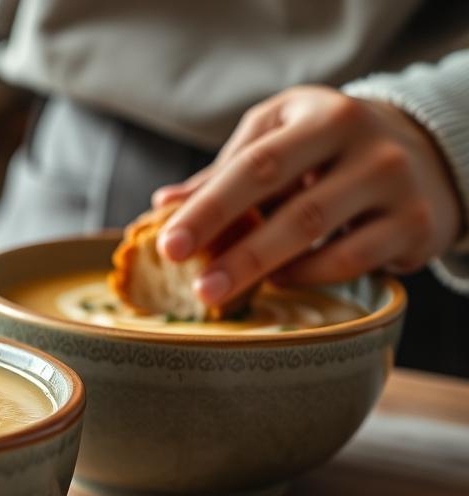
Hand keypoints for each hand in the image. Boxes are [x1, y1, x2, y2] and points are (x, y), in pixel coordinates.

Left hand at [153, 85, 463, 305]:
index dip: (209, 208)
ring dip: (267, 270)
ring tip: (226, 287)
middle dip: (239, 254)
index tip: (169, 245)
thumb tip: (164, 204)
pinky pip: (352, 261)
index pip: (256, 166)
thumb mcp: (279, 136)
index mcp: (324, 115)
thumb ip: (226, 170)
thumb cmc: (328, 146)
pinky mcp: (415, 224)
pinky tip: (278, 279)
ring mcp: (397, 185)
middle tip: (199, 288)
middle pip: (294, 209)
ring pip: (323, 239)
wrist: (424, 152)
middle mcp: (368, 145)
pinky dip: (307, 276)